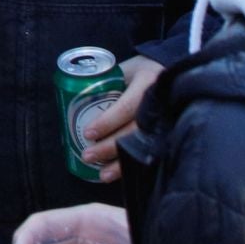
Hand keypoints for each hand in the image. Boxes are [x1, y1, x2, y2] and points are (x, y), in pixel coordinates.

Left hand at [76, 54, 161, 182]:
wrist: (171, 72)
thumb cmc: (140, 71)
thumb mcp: (124, 69)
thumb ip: (106, 84)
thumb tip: (74, 102)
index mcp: (146, 82)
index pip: (126, 107)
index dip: (107, 122)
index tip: (88, 134)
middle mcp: (159, 103)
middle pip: (134, 131)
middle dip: (110, 147)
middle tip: (87, 156)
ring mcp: (168, 120)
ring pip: (144, 146)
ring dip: (121, 162)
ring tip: (102, 174)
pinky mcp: (169, 133)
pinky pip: (151, 154)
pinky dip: (133, 165)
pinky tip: (119, 174)